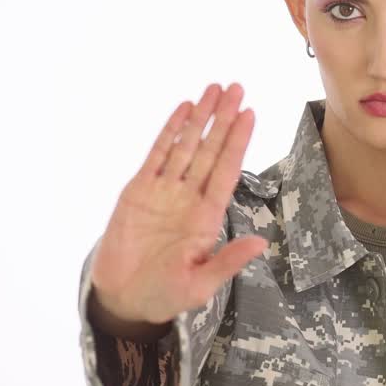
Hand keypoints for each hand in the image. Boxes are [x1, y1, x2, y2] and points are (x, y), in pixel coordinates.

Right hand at [88, 82, 268, 334]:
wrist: (124, 298)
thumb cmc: (166, 295)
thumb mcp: (201, 284)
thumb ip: (228, 261)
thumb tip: (261, 244)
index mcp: (208, 216)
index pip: (227, 170)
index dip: (238, 142)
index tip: (250, 114)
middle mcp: (189, 197)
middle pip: (210, 150)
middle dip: (224, 119)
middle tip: (237, 87)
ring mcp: (164, 191)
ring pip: (186, 146)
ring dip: (200, 118)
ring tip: (214, 89)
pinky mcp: (138, 191)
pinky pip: (156, 155)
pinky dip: (170, 131)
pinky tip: (183, 110)